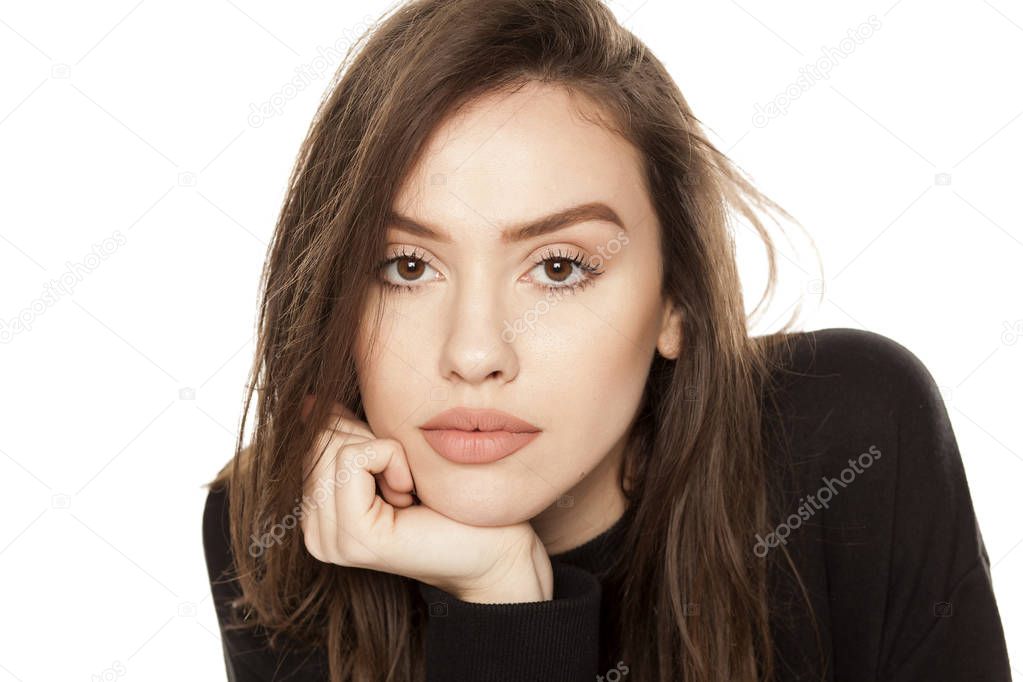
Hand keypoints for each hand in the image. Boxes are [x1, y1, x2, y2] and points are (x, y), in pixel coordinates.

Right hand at [298, 396, 553, 603]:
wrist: (495, 545)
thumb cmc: (449, 499)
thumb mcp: (389, 457)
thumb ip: (349, 434)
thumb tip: (310, 403)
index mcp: (317, 514)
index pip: (313, 439)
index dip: (362, 437)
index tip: (397, 471)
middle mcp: (315, 532)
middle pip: (320, 440)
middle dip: (371, 443)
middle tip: (405, 483)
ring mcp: (331, 540)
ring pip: (336, 447)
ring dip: (385, 453)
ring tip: (408, 491)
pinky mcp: (353, 538)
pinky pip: (353, 460)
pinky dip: (390, 459)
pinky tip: (409, 493)